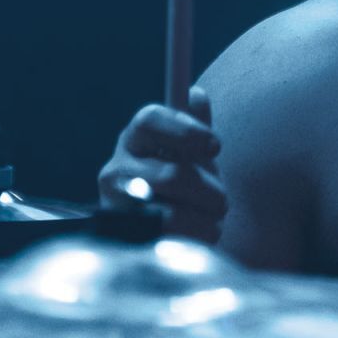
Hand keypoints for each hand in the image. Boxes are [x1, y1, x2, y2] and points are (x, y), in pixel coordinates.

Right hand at [98, 87, 226, 242]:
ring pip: (175, 213)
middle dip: (209, 190)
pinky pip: (174, 241)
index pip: (150, 119)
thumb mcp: (191, 152)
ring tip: (211, 218)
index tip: (216, 146)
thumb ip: (195, 126)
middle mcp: (116, 169)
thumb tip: (197, 97)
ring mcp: (116, 206)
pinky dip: (198, 237)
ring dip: (206, 218)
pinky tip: (198, 233)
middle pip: (171, 175)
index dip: (187, 131)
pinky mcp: (128, 240)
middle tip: (221, 199)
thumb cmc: (183, 182)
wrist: (166, 231)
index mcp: (135, 138)